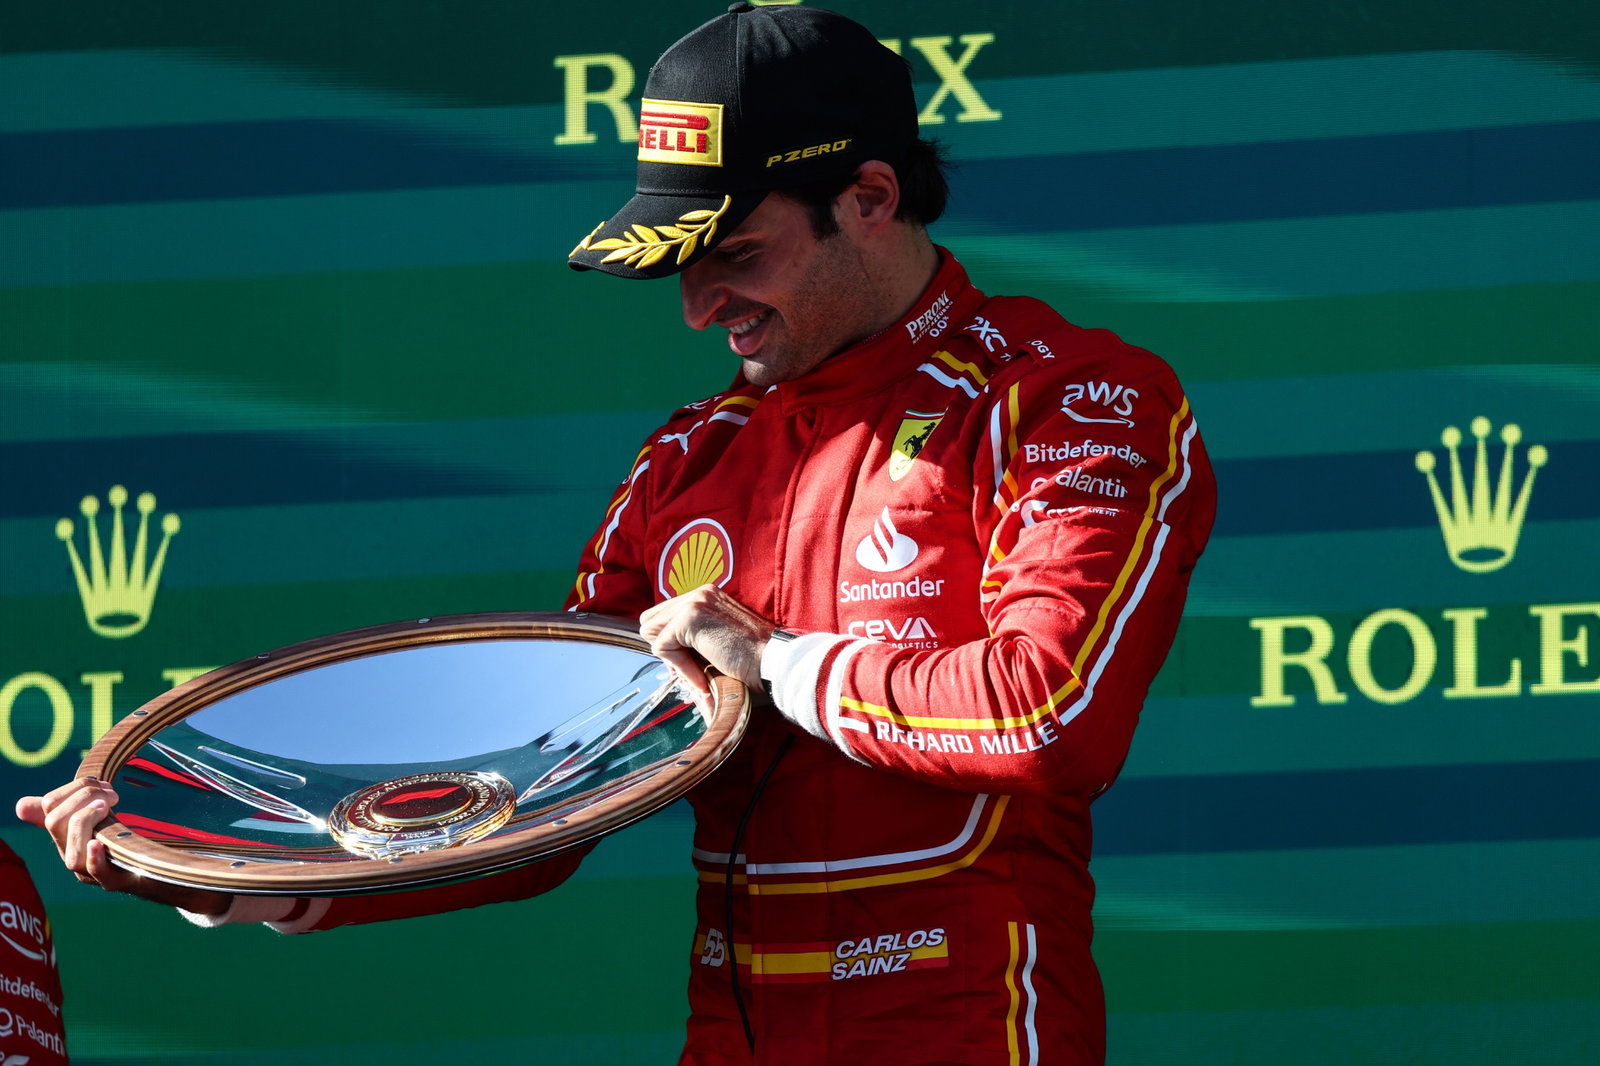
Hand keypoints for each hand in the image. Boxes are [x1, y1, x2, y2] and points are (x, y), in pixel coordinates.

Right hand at [16, 778, 232, 915]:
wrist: (152, 871)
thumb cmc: (118, 843)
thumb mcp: (91, 823)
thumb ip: (65, 810)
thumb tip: (21, 805)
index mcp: (64, 837)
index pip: (48, 806)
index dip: (72, 787)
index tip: (100, 782)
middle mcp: (71, 854)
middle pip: (56, 823)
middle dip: (82, 797)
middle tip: (110, 793)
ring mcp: (91, 871)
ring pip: (69, 849)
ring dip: (86, 820)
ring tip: (106, 806)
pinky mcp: (115, 880)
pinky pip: (96, 873)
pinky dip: (95, 858)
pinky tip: (98, 844)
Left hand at [638, 585, 775, 696]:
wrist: (774, 661)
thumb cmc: (753, 658)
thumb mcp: (719, 640)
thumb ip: (694, 638)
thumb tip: (665, 650)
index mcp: (707, 595)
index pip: (665, 615)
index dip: (671, 643)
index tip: (690, 665)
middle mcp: (700, 592)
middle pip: (651, 620)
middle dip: (665, 648)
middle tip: (689, 670)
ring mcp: (694, 602)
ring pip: (652, 632)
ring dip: (672, 658)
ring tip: (698, 673)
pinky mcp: (689, 618)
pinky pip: (663, 647)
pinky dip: (680, 668)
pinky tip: (703, 677)